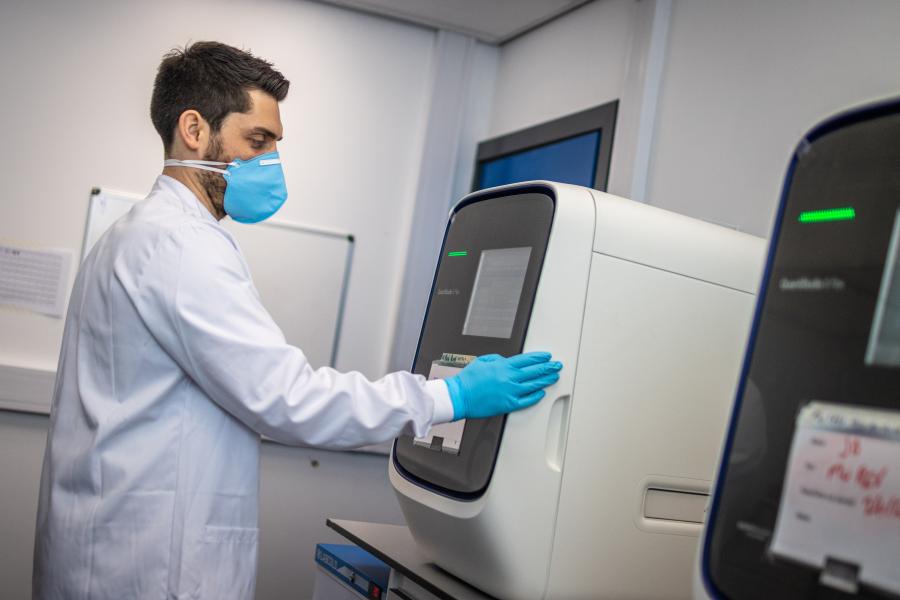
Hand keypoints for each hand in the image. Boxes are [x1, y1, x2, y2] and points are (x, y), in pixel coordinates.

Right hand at [445, 352, 562, 419]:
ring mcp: (510, 392)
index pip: (527, 359)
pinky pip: (526, 401)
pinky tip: (541, 393)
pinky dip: (535, 396)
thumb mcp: (483, 361)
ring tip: (554, 377)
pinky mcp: (508, 404)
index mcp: (503, 366)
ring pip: (534, 385)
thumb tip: (507, 361)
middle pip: (534, 371)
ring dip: (546, 380)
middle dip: (548, 367)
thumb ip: (497, 360)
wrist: (460, 396)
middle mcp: (509, 378)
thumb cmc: (468, 380)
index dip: (539, 357)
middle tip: (556, 366)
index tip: (547, 356)